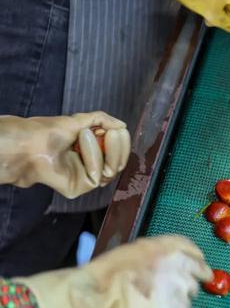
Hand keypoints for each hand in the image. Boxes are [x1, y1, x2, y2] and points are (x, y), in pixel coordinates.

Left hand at [0, 111, 130, 197]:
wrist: (30, 143)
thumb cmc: (48, 131)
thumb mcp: (79, 120)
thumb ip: (102, 120)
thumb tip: (123, 125)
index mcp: (92, 153)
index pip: (118, 154)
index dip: (122, 144)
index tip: (120, 131)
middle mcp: (91, 167)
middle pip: (119, 164)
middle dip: (119, 148)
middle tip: (114, 133)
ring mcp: (85, 178)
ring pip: (110, 170)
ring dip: (102, 150)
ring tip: (85, 134)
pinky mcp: (79, 188)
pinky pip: (97, 177)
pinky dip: (92, 158)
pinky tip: (79, 146)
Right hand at [85, 235, 212, 307]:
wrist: (99, 291)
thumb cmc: (110, 270)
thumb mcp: (136, 250)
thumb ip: (157, 253)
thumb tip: (168, 260)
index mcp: (167, 246)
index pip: (194, 250)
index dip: (197, 259)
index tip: (199, 265)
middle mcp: (177, 262)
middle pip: (200, 271)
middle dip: (197, 278)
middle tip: (191, 287)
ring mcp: (177, 284)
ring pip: (191, 292)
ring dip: (183, 297)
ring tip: (170, 302)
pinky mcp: (171, 305)